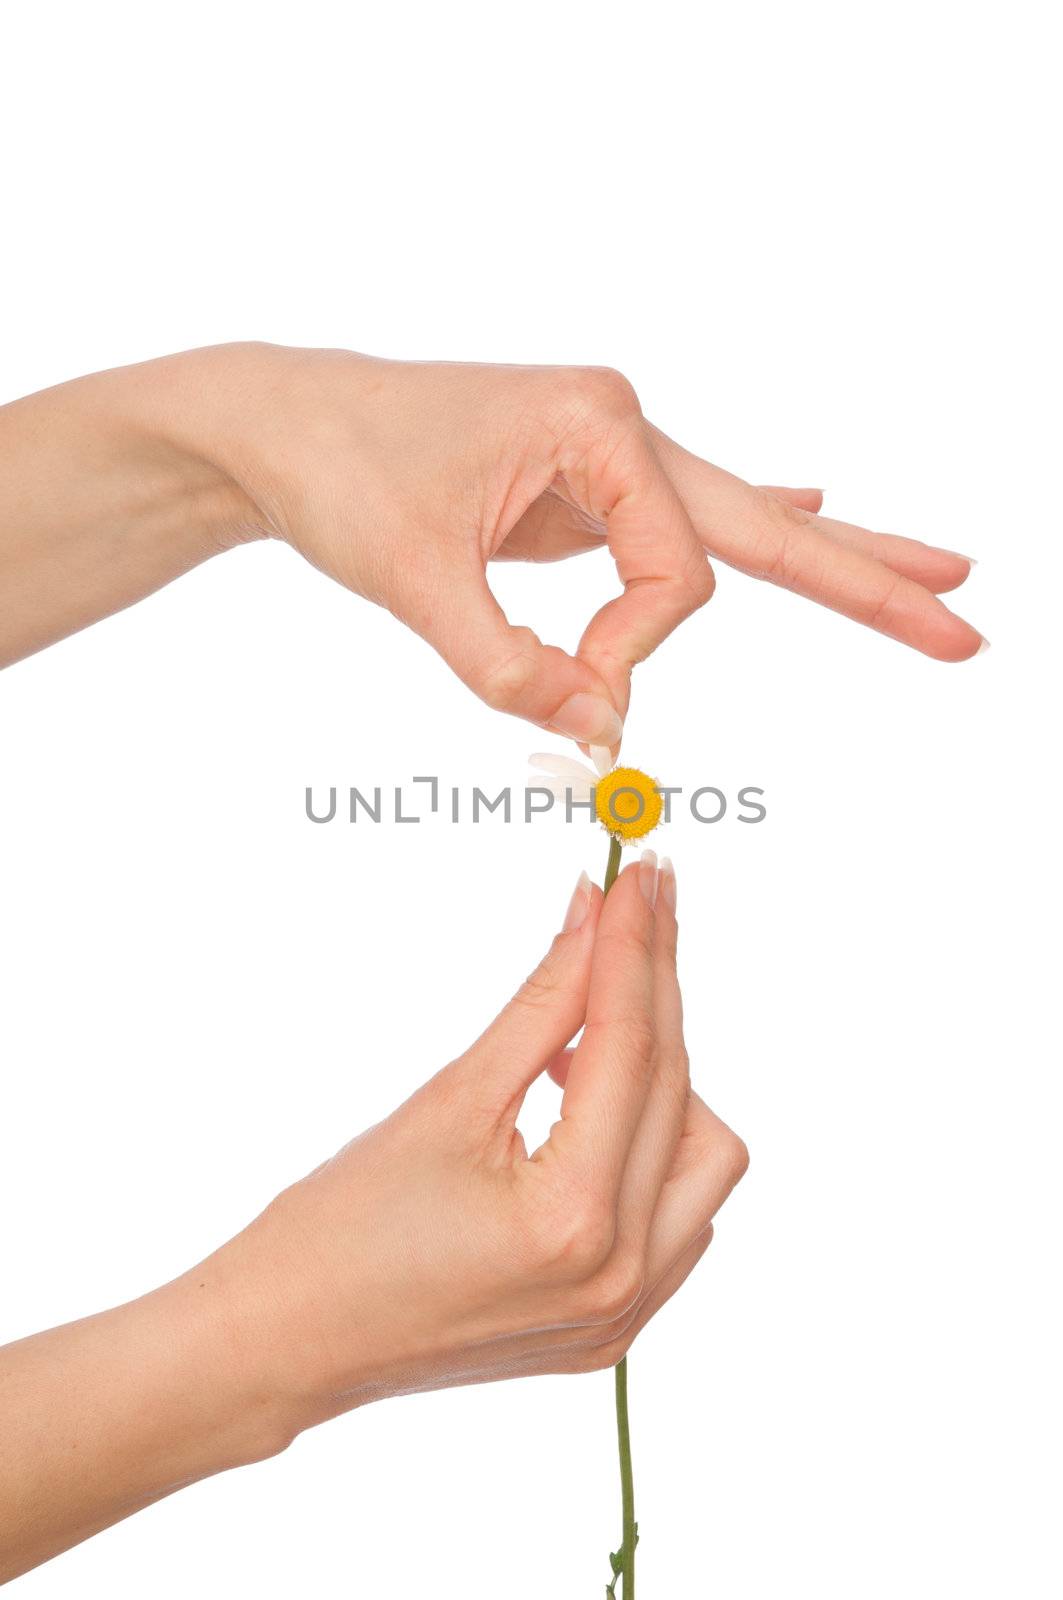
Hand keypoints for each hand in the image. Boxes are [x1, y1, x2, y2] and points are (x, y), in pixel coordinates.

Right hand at [0, 854, 744, 1579]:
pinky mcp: (614, 1326)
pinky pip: (679, 1213)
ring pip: (700, 1156)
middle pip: (677, 1089)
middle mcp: (623, 1275)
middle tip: (637, 904)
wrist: (286, 1342)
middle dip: (655, 985)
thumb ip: (543, 1003)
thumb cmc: (338, 1225)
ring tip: (587, 1031)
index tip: (638, 872)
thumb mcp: (449, 1098)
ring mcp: (625, 1312)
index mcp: (575, 1219)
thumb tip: (595, 917)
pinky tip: (588, 1106)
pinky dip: (652, 1144)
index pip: (630, 1046)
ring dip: (664, 1077)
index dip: (634, 946)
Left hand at [174, 343, 983, 749]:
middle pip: (768, 525)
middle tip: (964, 625)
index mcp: (599, 426)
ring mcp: (609, 458)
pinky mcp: (586, 490)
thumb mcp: (419, 585)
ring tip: (933, 580)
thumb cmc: (343, 476)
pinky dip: (754, 524)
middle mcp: (621, 429)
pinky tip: (819, 501)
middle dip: (865, 580)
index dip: (633, 657)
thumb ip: (513, 671)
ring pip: (740, 525)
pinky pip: (685, 523)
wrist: (285, 427)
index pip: (677, 577)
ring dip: (833, 560)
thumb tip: (602, 737)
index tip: (572, 694)